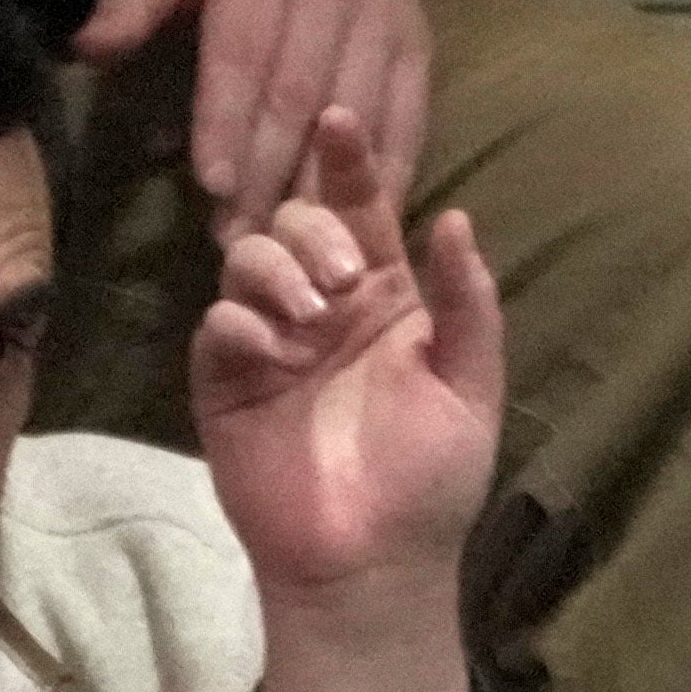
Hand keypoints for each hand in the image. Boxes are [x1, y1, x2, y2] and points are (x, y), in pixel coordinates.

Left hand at [78, 0, 434, 223]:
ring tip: (298, 254)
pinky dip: (389, 174)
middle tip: (246, 244)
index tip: (214, 186)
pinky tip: (364, 225)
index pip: (246, 53)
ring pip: (358, 115)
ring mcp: (386, 20)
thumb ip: (140, 1)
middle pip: (301, 95)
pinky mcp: (417, 47)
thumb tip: (89, 49)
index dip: (228, 119)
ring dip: (328, 188)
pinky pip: (409, 119)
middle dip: (271, 173)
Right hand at [196, 105, 500, 691]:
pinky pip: (219, 325)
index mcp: (384, 301)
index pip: (361, 213)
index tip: (343, 124)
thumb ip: (468, 307)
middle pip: (295, 220)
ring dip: (277, 268)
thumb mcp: (471, 390)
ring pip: (248, 258)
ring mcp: (271, 342)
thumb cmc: (429, 484)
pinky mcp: (227, 382)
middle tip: (341, 277)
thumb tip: (457, 220)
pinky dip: (243, 324)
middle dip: (314, 228)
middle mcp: (323, 309)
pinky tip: (276, 351)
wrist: (374, 567)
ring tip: (312, 315)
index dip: (349, 164)